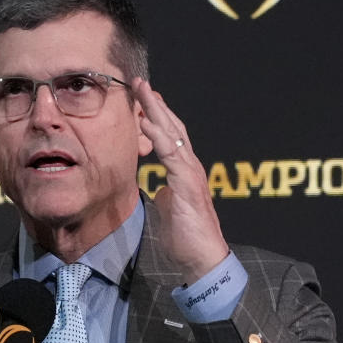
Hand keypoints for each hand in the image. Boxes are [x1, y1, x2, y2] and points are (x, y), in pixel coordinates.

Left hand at [133, 78, 229, 284]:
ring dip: (156, 111)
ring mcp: (192, 174)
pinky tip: (146, 123)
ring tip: (141, 91)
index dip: (157, 117)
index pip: (171, 138)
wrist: (203, 260)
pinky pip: (172, 155)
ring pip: (173, 135)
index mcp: (185, 172)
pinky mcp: (189, 185)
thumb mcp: (171, 210)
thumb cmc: (186, 238)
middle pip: (173, 128)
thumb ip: (167, 195)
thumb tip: (161, 189)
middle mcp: (191, 168)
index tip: (141, 99)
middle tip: (140, 83)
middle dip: (155, 104)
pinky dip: (159, 137)